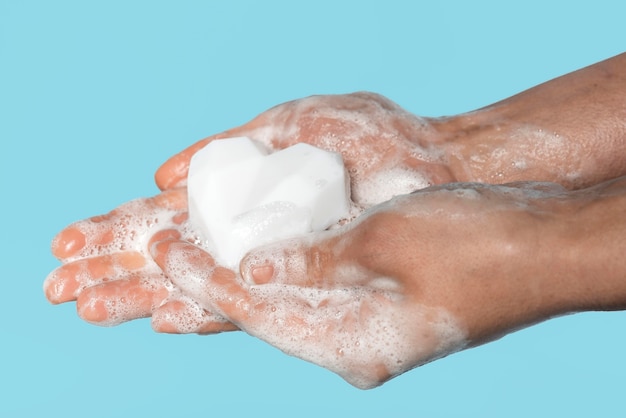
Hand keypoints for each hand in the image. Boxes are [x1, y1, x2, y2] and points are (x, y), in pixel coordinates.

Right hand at [45, 92, 456, 331]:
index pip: (163, 215)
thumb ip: (229, 146)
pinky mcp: (304, 279)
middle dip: (113, 269)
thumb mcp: (289, 122)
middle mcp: (250, 230)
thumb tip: (161, 175)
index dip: (114, 231)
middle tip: (57, 286)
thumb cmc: (369, 134)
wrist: (429, 161)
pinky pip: (246, 302)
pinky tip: (162, 317)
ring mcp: (274, 258)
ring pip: (196, 283)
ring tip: (89, 306)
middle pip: (168, 255)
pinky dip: (201, 308)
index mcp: (240, 189)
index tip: (67, 242)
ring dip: (141, 293)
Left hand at [150, 181, 584, 387]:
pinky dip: (284, 273)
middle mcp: (356, 349)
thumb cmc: (475, 242)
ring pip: (288, 305)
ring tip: (192, 255)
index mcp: (354, 344)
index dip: (203, 280)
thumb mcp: (387, 242)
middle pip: (265, 316)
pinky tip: (257, 257)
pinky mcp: (381, 309)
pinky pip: (318, 294)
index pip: (256, 313)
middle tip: (163, 249)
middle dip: (212, 282)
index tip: (160, 249)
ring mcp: (370, 331)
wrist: (544, 249)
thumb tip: (253, 271)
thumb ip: (315, 260)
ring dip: (243, 278)